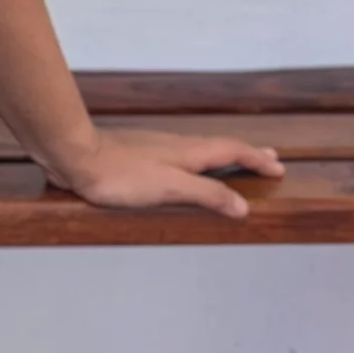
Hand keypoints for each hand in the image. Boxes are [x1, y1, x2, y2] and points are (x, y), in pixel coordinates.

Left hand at [52, 127, 286, 220]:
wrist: (75, 155)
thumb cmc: (120, 174)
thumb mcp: (170, 188)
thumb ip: (207, 195)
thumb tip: (243, 206)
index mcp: (189, 152)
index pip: (233, 151)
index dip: (257, 160)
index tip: (278, 168)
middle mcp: (176, 146)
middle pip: (219, 147)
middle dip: (246, 154)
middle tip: (268, 158)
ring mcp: (156, 148)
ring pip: (199, 150)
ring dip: (222, 157)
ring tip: (233, 164)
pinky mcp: (137, 156)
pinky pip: (179, 156)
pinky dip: (196, 162)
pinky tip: (184, 169)